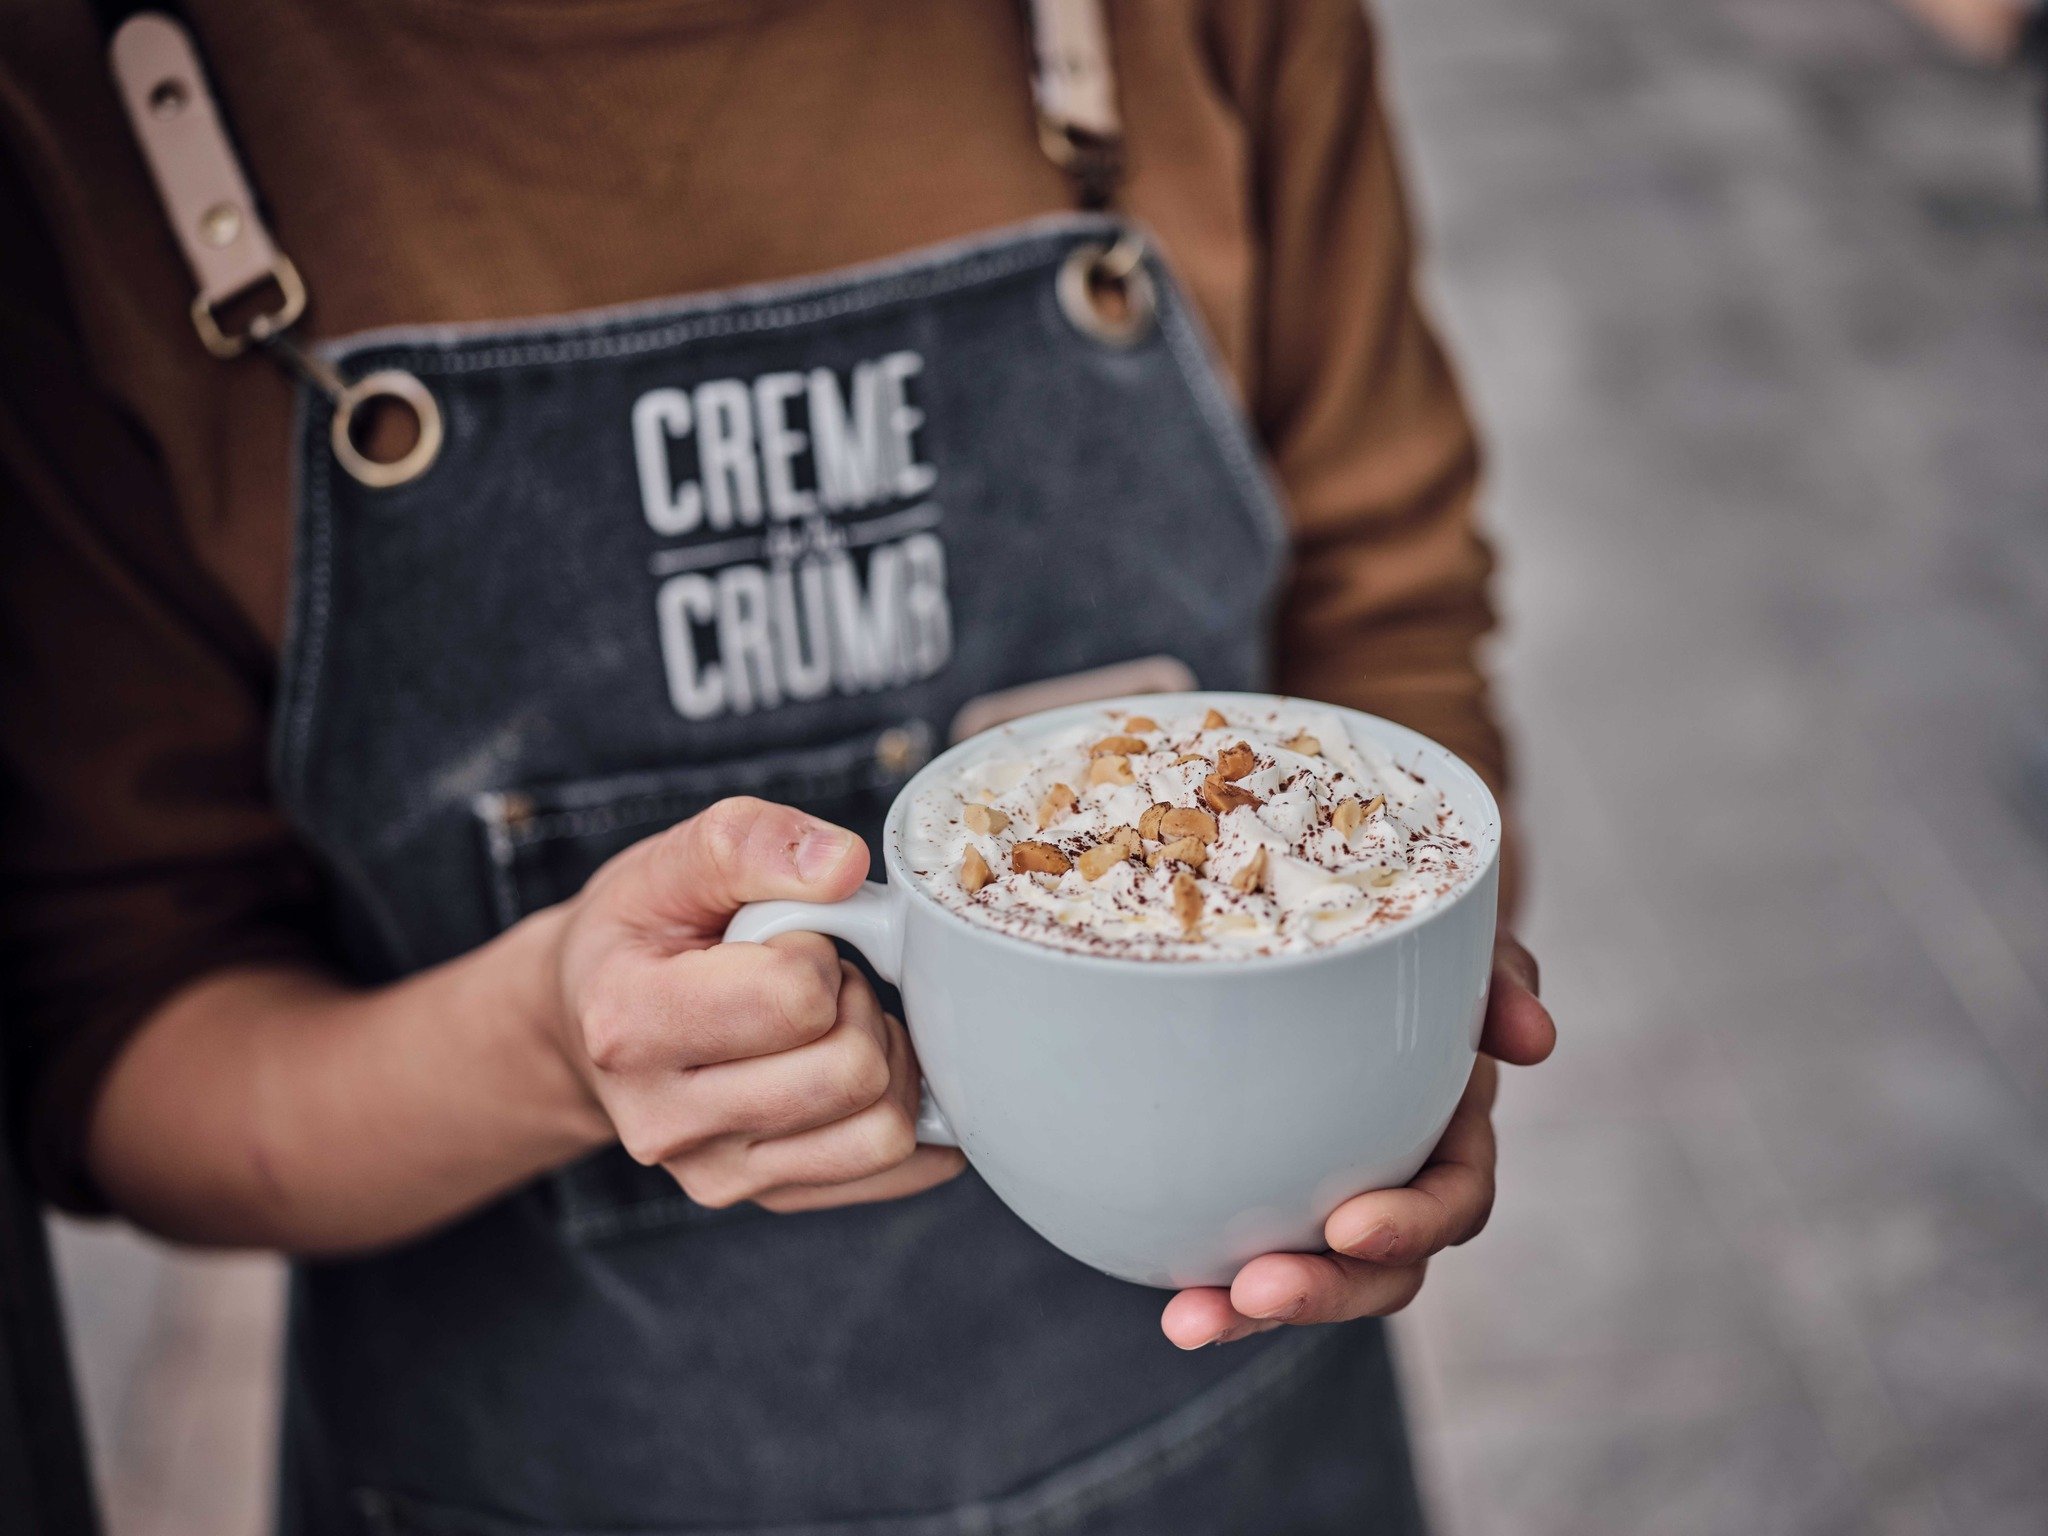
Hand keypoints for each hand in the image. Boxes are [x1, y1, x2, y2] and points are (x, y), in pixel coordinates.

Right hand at [551, 797, 964, 1212]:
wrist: (591, 1019)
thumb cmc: (640, 935)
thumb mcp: (672, 863)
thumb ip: (751, 842)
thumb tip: (845, 865)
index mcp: (631, 1026)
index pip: (796, 999)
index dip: (816, 952)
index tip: (782, 941)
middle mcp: (665, 1122)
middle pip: (850, 1073)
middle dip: (856, 1007)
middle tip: (815, 984)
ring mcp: (715, 1174)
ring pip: (882, 1133)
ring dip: (883, 1059)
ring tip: (831, 1025)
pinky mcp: (765, 1199)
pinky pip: (893, 1171)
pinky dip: (905, 1113)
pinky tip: (863, 1068)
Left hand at [1159, 933, 1554, 1347]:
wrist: (1352, 934)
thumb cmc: (1418, 947)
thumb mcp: (1469, 950)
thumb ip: (1503, 984)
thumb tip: (1536, 1039)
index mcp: (1455, 1131)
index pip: (1454, 1199)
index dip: (1412, 1224)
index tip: (1349, 1228)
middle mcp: (1399, 1178)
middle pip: (1381, 1269)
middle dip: (1325, 1291)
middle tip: (1255, 1292)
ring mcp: (1332, 1193)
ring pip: (1310, 1273)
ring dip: (1250, 1308)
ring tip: (1188, 1322)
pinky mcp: (1270, 1191)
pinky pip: (1247, 1247)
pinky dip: (1209, 1277)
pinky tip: (1164, 1297)